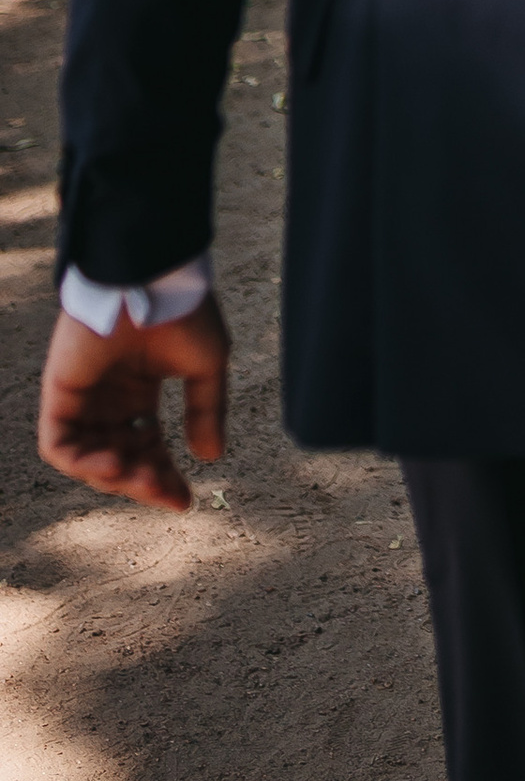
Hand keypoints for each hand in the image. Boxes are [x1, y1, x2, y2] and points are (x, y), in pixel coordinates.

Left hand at [37, 296, 230, 511]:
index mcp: (138, 390)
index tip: (184, 501)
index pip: (146, 446)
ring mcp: (82, 396)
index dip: (164, 477)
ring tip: (140, 478)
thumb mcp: (205, 367)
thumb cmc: (181, 313)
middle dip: (142, 481)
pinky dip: (82, 463)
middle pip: (119, 458)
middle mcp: (108, 398)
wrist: (152, 279)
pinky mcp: (59, 392)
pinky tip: (114, 464)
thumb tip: (210, 457)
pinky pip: (58, 445)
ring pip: (87, 459)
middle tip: (166, 493)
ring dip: (114, 478)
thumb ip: (205, 411)